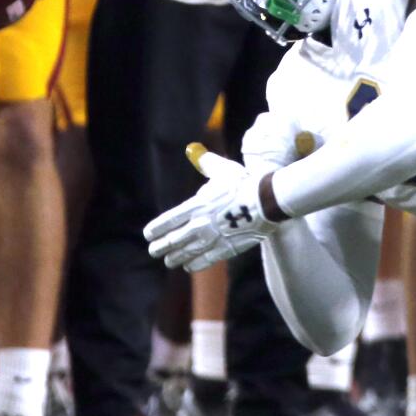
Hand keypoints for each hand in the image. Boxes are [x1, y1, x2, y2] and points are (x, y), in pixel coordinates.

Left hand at [145, 146, 281, 270]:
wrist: (267, 201)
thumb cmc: (244, 183)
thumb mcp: (223, 170)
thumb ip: (206, 163)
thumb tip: (192, 150)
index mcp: (197, 206)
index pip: (168, 220)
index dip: (156, 229)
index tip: (148, 235)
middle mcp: (200, 225)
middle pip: (173, 240)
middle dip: (160, 247)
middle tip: (154, 251)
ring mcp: (212, 239)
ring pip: (186, 253)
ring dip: (175, 258)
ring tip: (169, 261)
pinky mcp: (226, 249)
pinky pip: (204, 260)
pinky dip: (194, 264)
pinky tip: (188, 266)